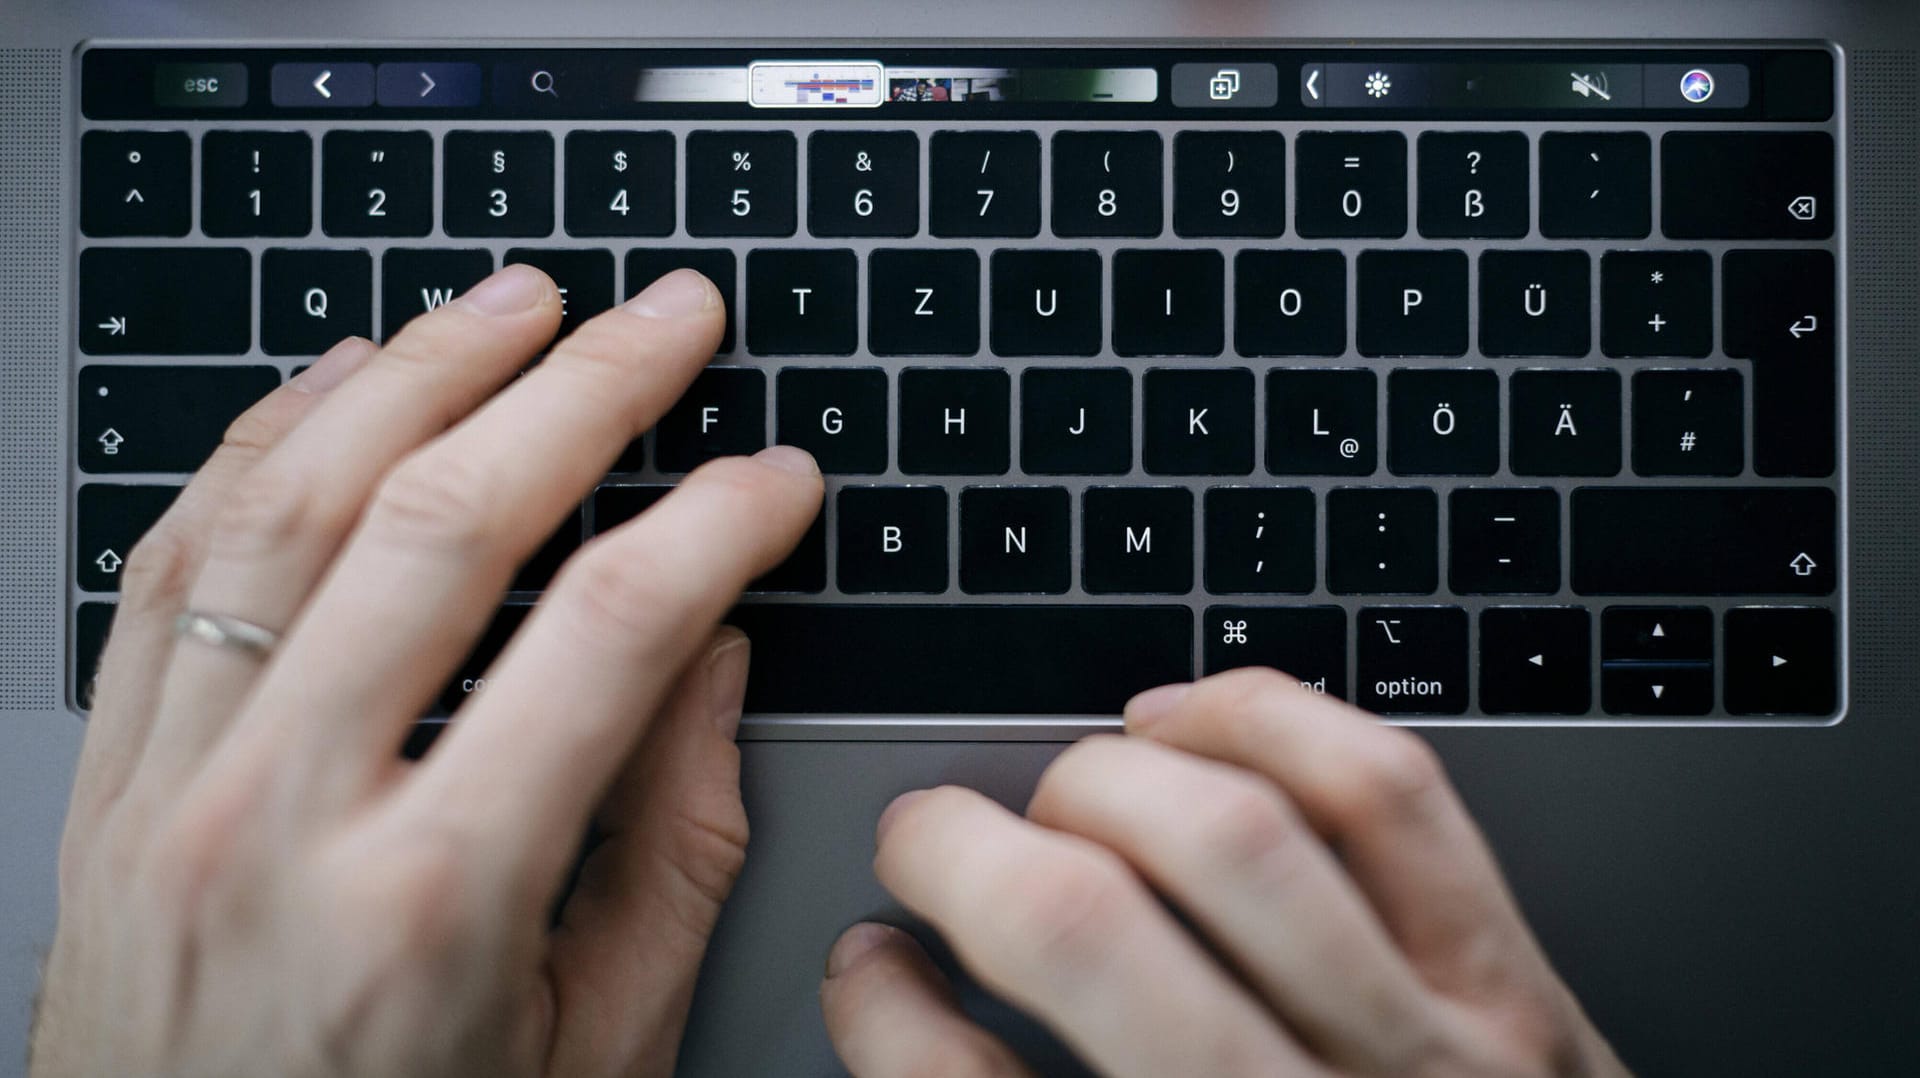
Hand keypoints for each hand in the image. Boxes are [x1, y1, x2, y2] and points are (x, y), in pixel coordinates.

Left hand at [32, 265, 821, 1077]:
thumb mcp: (592, 1047)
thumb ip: (672, 848)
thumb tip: (710, 660)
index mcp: (435, 903)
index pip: (608, 634)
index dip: (716, 524)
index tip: (778, 479)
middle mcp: (286, 821)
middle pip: (448, 525)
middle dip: (584, 391)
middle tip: (670, 319)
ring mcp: (174, 787)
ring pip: (295, 506)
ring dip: (420, 374)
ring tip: (518, 303)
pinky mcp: (113, 778)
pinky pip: (173, 561)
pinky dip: (263, 444)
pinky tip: (344, 381)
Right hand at [821, 670, 1629, 1077]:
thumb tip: (892, 1000)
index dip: (884, 1013)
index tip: (872, 964)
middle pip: (1091, 930)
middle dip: (966, 853)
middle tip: (929, 841)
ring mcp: (1430, 1052)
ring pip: (1239, 839)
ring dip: (1106, 783)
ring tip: (1065, 793)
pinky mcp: (1511, 981)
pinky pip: (1385, 793)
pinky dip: (1261, 720)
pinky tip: (1186, 725)